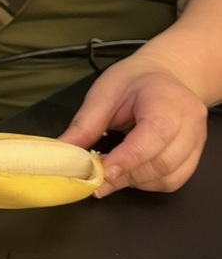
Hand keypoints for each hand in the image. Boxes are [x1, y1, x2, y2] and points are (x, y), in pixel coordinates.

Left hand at [59, 59, 207, 196]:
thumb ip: (84, 125)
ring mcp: (196, 140)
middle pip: (162, 162)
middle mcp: (189, 121)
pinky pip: (173, 180)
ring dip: (134, 181)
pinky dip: (147, 183)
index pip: (154, 135)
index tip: (99, 171)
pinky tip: (129, 173)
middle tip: (95, 177)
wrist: (164, 75)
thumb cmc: (134, 81)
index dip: (126, 159)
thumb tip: (63, 152)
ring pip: (168, 177)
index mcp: (167, 99)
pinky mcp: (194, 155)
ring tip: (109, 173)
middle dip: (125, 174)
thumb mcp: (103, 93)